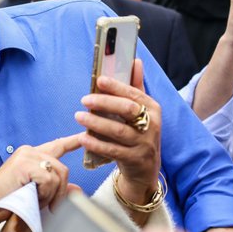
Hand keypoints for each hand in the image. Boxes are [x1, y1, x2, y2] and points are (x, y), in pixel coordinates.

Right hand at [0, 134, 81, 210]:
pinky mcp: (24, 164)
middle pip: (62, 168)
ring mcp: (26, 156)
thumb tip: (78, 189)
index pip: (57, 146)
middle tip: (51, 207)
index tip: (84, 137)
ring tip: (33, 201)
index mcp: (31, 156)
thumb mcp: (37, 195)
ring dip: (50, 195)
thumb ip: (56, 190)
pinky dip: (43, 193)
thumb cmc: (8, 203)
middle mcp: (29, 151)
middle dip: (61, 191)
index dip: (73, 142)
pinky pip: (48, 179)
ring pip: (57, 175)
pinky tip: (29, 197)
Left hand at [76, 59, 160, 210]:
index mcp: (153, 109)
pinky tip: (83, 137)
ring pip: (118, 131)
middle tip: (84, 99)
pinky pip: (112, 150)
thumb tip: (136, 60)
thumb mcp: (143, 111)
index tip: (99, 80)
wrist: (145, 170)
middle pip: (127, 110)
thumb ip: (136, 87)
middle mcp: (152, 125)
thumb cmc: (140, 135)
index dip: (116, 86)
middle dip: (105, 103)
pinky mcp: (134, 160)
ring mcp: (144, 144)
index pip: (134, 94)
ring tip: (79, 116)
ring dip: (96, 122)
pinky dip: (96, 143)